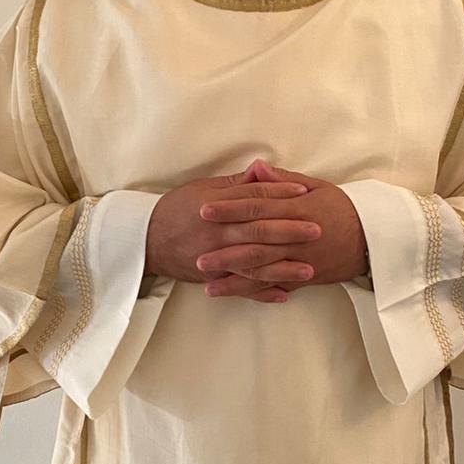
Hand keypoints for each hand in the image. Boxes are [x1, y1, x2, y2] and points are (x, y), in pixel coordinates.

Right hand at [144, 163, 322, 303]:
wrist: (145, 239)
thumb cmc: (177, 210)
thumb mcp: (203, 189)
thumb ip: (235, 184)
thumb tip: (262, 170)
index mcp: (218, 205)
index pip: (255, 197)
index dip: (281, 194)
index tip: (305, 193)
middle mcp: (218, 231)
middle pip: (259, 229)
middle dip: (290, 230)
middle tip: (318, 230)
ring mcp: (216, 256)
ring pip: (254, 262)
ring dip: (283, 267)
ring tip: (309, 269)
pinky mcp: (212, 276)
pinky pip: (240, 287)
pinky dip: (262, 293)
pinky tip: (284, 294)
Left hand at [196, 159, 367, 295]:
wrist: (372, 239)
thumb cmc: (341, 208)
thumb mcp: (316, 186)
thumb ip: (283, 180)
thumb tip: (256, 167)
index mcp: (296, 208)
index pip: (257, 206)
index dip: (229, 209)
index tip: (204, 209)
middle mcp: (296, 235)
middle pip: (255, 240)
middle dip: (224, 245)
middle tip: (195, 249)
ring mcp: (299, 259)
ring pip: (261, 267)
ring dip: (231, 272)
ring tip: (204, 274)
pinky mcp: (303, 277)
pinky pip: (273, 284)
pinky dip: (251, 290)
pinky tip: (229, 291)